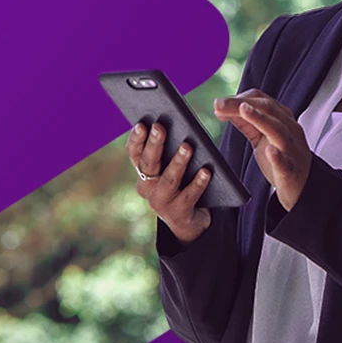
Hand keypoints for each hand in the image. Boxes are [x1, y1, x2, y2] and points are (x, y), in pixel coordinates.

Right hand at [126, 122, 212, 245]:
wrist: (190, 220)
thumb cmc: (183, 182)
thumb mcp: (172, 165)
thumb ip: (171, 148)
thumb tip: (180, 122)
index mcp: (143, 172)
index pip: (135, 153)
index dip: (136, 139)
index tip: (141, 123)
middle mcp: (147, 187)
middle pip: (149, 164)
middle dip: (155, 144)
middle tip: (160, 127)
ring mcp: (161, 203)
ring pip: (169, 180)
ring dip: (178, 162)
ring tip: (187, 146)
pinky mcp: (178, 214)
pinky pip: (189, 196)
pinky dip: (198, 183)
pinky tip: (206, 171)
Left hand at [214, 89, 311, 211]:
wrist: (303, 186)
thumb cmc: (282, 158)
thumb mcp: (262, 136)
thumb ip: (247, 122)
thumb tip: (224, 109)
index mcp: (283, 119)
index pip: (262, 100)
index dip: (240, 98)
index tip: (220, 103)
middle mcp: (289, 129)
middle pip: (268, 109)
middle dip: (242, 104)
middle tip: (220, 105)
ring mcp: (291, 149)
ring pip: (278, 130)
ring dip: (260, 118)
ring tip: (243, 110)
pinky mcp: (291, 171)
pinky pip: (285, 162)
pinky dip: (277, 156)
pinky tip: (269, 151)